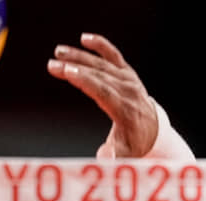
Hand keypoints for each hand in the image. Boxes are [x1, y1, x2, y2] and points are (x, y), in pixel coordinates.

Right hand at [47, 33, 156, 157]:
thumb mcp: (126, 154)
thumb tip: (104, 157)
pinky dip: (101, 45)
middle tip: (52, 64)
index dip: (83, 80)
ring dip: (80, 56)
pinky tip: (85, 38)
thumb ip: (114, 155)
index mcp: (126, 110)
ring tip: (58, 52)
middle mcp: (129, 92)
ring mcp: (129, 80)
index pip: (103, 91)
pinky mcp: (128, 73)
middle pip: (99, 75)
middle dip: (75, 67)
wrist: (154, 130)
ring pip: (103, 64)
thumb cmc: (134, 143)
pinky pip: (114, 56)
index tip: (66, 71)